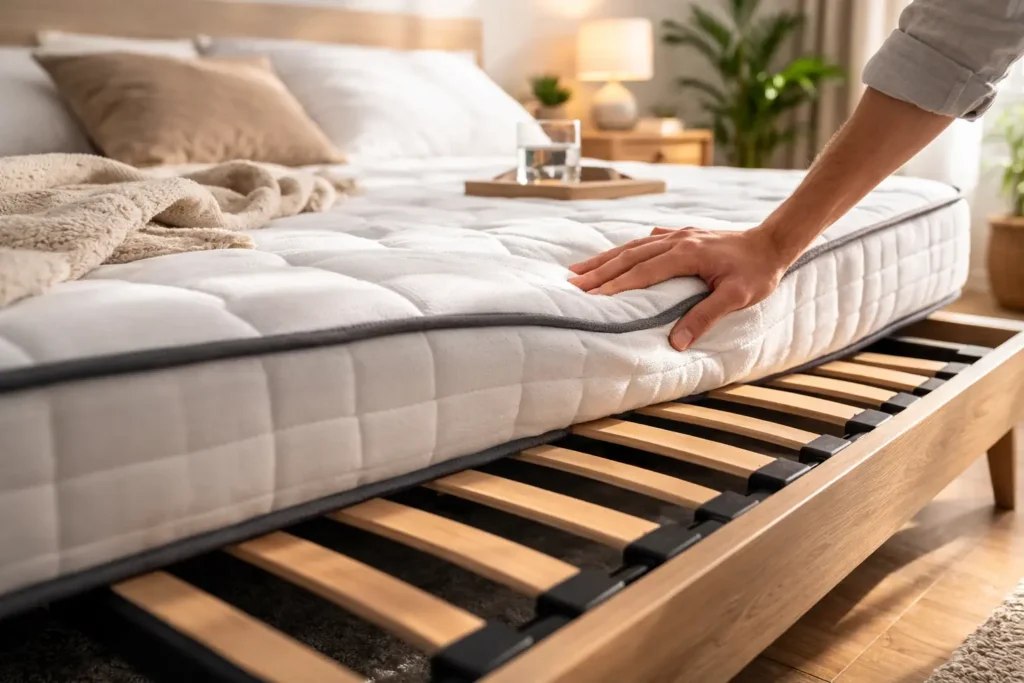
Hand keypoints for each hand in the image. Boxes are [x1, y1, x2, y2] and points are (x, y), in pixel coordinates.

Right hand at [568, 226, 790, 350]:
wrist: (774, 242)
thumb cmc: (758, 272)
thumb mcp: (736, 298)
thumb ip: (704, 318)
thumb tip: (676, 343)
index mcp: (685, 253)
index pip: (642, 271)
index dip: (615, 284)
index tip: (591, 295)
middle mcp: (676, 240)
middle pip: (629, 255)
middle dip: (599, 270)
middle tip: (571, 283)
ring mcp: (678, 234)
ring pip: (634, 246)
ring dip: (606, 258)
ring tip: (580, 268)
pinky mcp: (683, 235)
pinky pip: (646, 241)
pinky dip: (627, 250)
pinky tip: (620, 255)